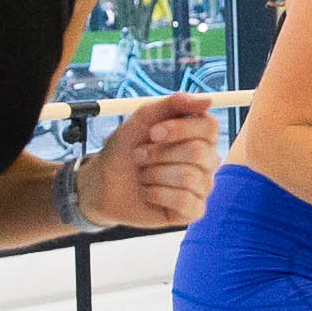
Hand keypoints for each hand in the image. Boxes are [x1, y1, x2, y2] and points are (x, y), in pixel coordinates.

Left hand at [92, 93, 219, 230]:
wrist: (103, 184)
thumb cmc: (124, 151)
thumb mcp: (141, 120)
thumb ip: (171, 105)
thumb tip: (207, 101)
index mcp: (197, 135)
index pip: (209, 127)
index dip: (180, 128)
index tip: (153, 132)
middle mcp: (206, 160)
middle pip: (199, 152)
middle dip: (159, 154)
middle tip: (139, 156)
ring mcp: (202, 185)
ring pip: (190, 177)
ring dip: (155, 175)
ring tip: (143, 176)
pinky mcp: (193, 210)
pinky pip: (186, 201)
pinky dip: (159, 195)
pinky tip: (149, 193)